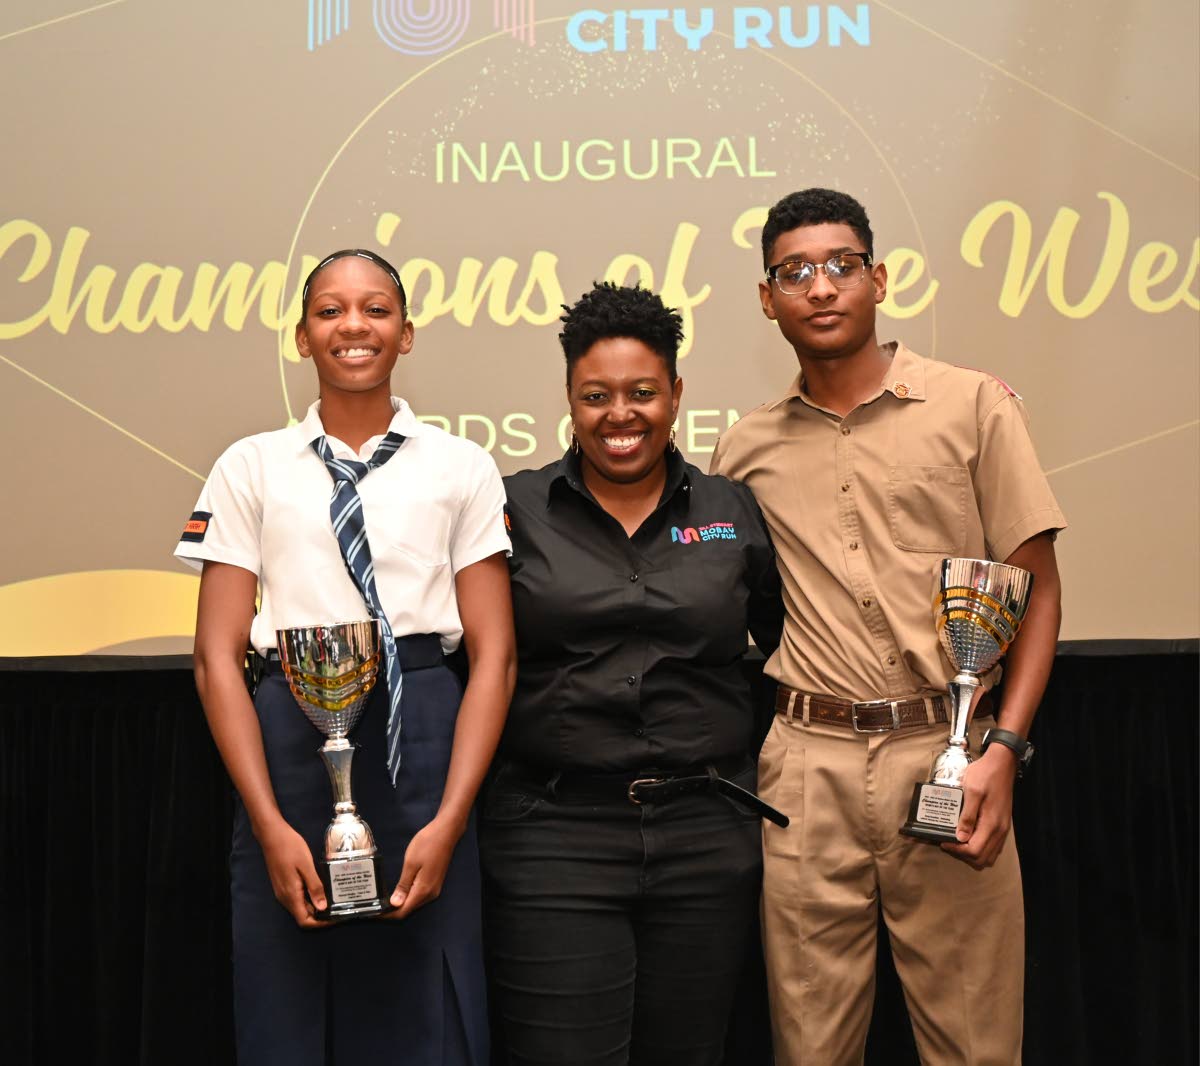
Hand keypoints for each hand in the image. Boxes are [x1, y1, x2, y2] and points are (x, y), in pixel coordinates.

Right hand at [257, 820, 329, 927]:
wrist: (272, 835)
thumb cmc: (290, 847)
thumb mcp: (306, 865)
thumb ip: (314, 887)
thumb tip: (322, 908)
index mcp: (291, 895)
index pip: (305, 921)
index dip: (320, 923)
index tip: (336, 917)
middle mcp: (285, 897)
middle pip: (303, 915)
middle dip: (321, 915)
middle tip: (339, 907)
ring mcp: (282, 891)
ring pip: (301, 907)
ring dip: (316, 906)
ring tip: (333, 897)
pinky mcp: (283, 884)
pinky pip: (297, 897)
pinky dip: (309, 897)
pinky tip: (320, 888)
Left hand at [379, 816, 463, 919]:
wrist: (446, 831)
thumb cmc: (427, 844)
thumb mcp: (411, 863)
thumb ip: (403, 885)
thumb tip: (395, 904)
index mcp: (423, 890)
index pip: (403, 912)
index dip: (387, 915)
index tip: (373, 913)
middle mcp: (430, 894)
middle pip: (408, 909)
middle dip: (391, 911)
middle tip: (374, 905)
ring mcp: (434, 888)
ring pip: (413, 903)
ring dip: (399, 904)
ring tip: (383, 899)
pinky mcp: (434, 882)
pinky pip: (418, 895)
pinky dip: (407, 897)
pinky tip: (398, 891)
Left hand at [941, 745, 1017, 869]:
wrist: (1002, 764)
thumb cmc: (985, 775)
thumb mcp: (972, 791)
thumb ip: (967, 816)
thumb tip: (960, 837)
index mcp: (992, 823)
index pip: (974, 850)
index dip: (957, 850)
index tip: (944, 841)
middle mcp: (1000, 830)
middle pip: (982, 858)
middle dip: (964, 855)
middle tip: (949, 843)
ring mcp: (1003, 828)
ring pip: (989, 855)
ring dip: (973, 854)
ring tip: (957, 842)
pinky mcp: (1002, 824)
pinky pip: (993, 846)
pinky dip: (981, 848)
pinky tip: (969, 837)